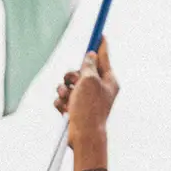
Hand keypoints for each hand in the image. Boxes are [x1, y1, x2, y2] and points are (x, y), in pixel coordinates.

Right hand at [54, 38, 118, 170]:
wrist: (84, 137)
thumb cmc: (90, 109)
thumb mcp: (89, 80)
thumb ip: (88, 65)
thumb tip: (90, 55)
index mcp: (109, 81)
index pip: (103, 57)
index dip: (100, 45)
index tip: (100, 34)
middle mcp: (99, 89)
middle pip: (82, 70)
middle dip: (72, 75)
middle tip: (73, 81)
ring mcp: (87, 99)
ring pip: (69, 84)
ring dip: (64, 90)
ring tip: (67, 99)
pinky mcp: (76, 109)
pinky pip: (63, 98)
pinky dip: (62, 102)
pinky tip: (65, 110)